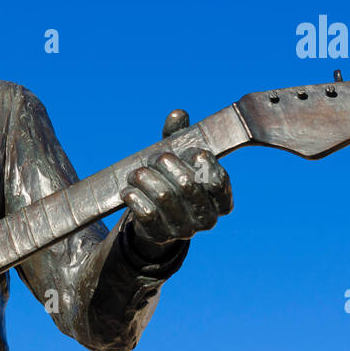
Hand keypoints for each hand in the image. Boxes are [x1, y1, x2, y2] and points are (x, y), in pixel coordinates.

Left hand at [121, 109, 232, 253]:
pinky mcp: (160, 236)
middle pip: (187, 184)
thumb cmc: (171, 180)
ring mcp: (184, 230)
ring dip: (145, 178)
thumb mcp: (179, 157)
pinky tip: (129, 190)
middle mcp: (207, 218)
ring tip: (136, 173)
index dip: (201, 161)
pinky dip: (134, 197)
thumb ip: (180, 136)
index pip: (217, 179)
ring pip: (163, 196)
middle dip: (167, 165)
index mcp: (221, 200)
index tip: (189, 151)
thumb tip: (178, 115)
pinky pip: (146, 213)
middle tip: (154, 158)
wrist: (153, 218)